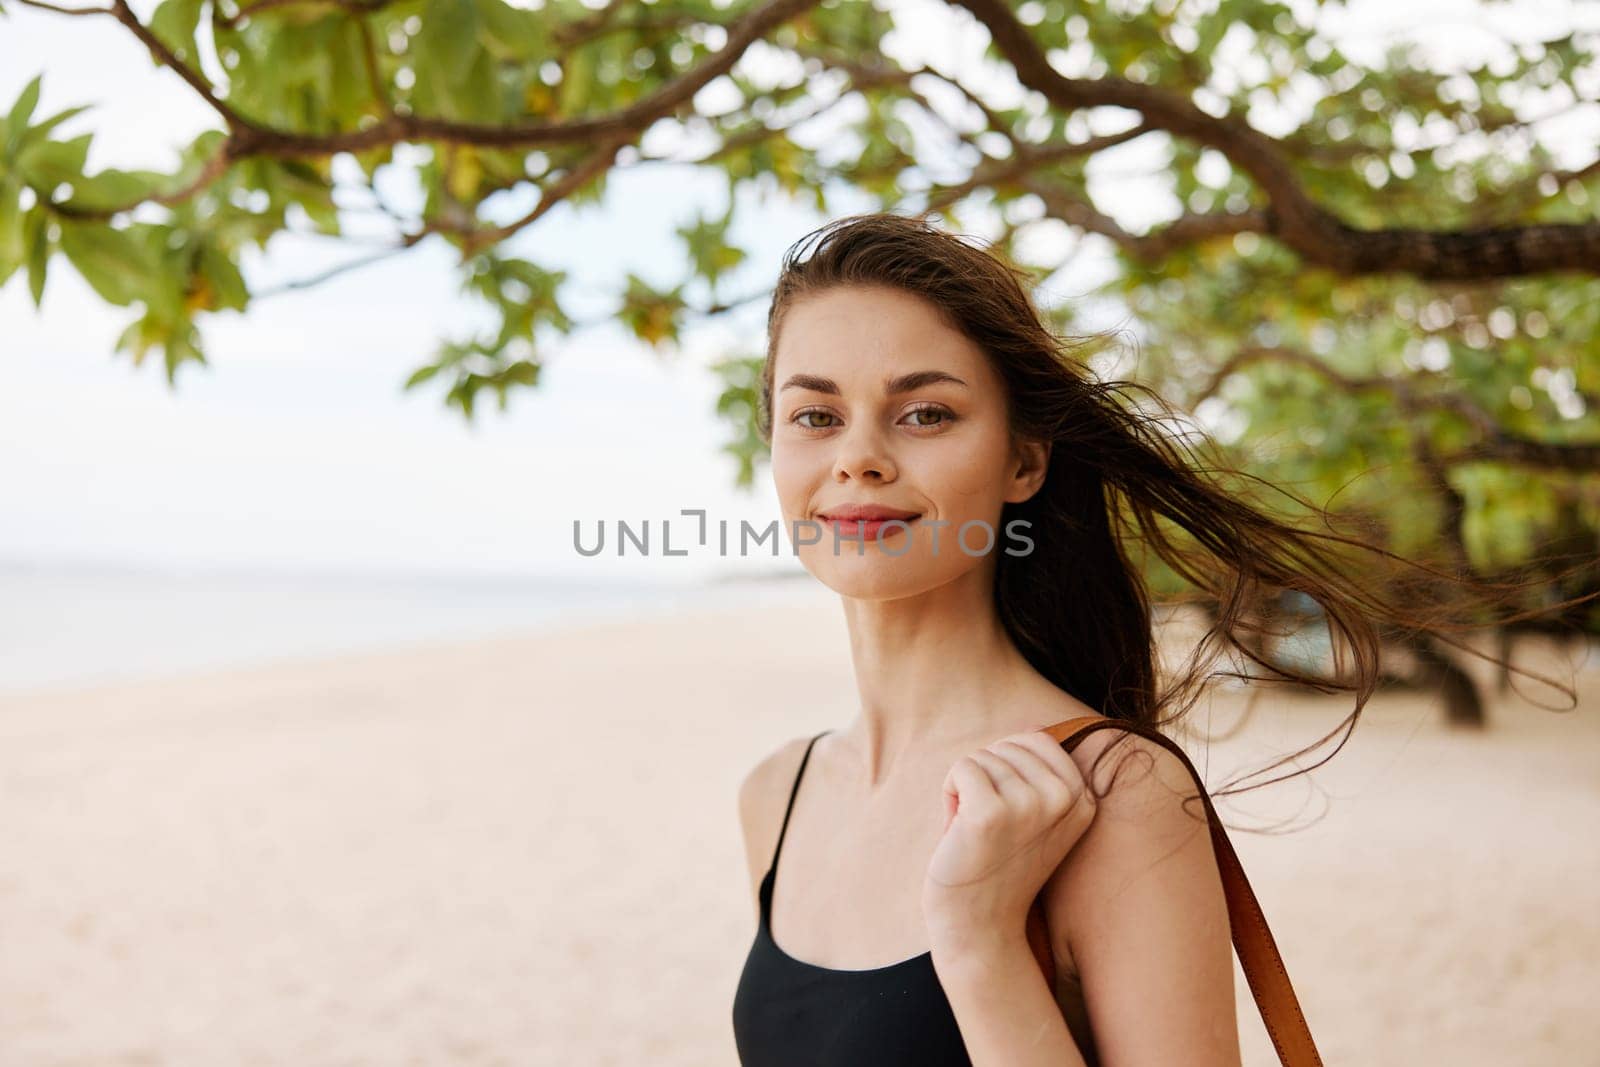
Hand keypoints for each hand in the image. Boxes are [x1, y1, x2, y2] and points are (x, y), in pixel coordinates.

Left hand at [922, 727, 1096, 956]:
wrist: (978, 925)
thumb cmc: (996, 864)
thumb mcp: (1034, 817)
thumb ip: (1039, 775)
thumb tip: (1033, 727)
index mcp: (1083, 800)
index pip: (1038, 740)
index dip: (1008, 767)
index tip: (1008, 814)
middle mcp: (1066, 800)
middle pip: (1007, 745)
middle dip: (986, 779)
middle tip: (989, 827)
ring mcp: (1031, 805)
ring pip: (982, 757)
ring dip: (967, 789)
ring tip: (976, 833)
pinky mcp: (992, 813)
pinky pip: (961, 768)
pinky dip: (950, 793)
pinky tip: (959, 831)